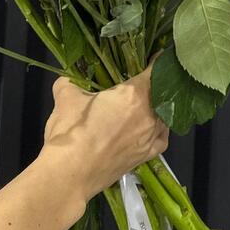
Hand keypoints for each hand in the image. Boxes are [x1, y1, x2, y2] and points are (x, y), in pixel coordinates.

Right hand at [40, 66, 169, 203]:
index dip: (156, 61)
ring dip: (158, 107)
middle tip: (143, 80)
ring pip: (163, 116)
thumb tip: (67, 80)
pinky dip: (159, 130)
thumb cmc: (72, 131)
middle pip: (161, 94)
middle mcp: (149, 114)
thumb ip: (69, 83)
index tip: (155, 55)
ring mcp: (150, 137)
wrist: (70, 174)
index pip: (154, 71)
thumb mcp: (66, 97)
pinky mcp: (146, 157)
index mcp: (134, 94)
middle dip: (154, 85)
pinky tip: (150, 128)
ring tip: (146, 103)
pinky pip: (161, 139)